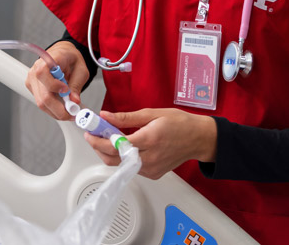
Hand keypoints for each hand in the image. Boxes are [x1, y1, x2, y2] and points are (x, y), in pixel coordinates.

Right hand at [25, 41, 87, 119]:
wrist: (63, 55)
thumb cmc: (71, 60)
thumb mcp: (80, 70)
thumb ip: (77, 85)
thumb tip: (74, 101)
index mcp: (48, 60)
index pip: (42, 73)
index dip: (53, 85)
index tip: (66, 91)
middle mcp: (36, 70)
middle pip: (42, 95)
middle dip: (58, 109)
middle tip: (72, 113)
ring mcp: (32, 80)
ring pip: (41, 103)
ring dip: (56, 111)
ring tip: (69, 110)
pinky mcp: (32, 88)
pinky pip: (41, 103)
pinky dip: (52, 108)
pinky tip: (61, 106)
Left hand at [84, 108, 216, 179]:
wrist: (198, 139)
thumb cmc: (180, 124)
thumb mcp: (152, 113)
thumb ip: (126, 117)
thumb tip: (105, 116)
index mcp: (149, 139)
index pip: (116, 145)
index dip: (98, 140)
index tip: (90, 132)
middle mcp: (150, 158)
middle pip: (113, 158)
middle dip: (98, 147)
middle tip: (94, 135)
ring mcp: (151, 169)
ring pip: (120, 165)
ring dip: (109, 152)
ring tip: (108, 138)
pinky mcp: (153, 174)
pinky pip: (130, 167)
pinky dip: (122, 157)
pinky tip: (124, 146)